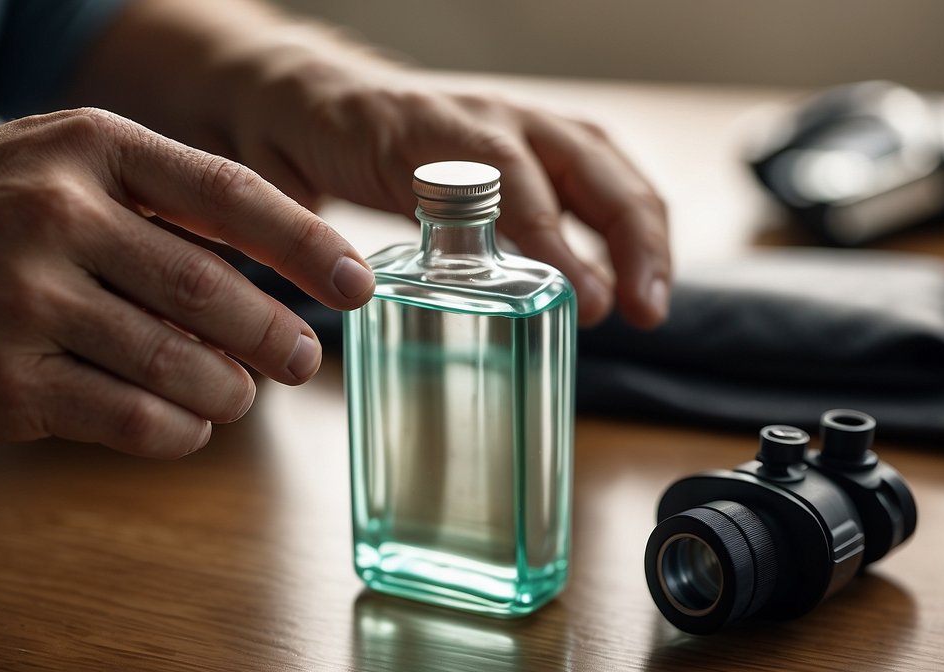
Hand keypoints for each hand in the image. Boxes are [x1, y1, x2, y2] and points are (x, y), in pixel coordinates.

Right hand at [0, 109, 373, 456]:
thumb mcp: (56, 167)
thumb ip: (156, 201)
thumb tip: (266, 268)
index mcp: (89, 151)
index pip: (228, 193)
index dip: (306, 245)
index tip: (356, 285)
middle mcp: (59, 218)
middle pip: (212, 289)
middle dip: (277, 335)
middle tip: (303, 359)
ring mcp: (27, 303)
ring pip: (178, 363)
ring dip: (230, 391)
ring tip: (241, 395)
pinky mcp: (5, 383)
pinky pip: (130, 419)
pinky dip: (179, 430)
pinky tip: (189, 425)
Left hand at [234, 58, 671, 327]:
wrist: (295, 89)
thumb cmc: (295, 142)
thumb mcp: (290, 188)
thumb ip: (323, 237)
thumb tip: (361, 301)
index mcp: (423, 127)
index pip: (507, 179)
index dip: (552, 241)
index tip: (585, 300)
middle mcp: (481, 116)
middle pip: (580, 164)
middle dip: (627, 238)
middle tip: (644, 311)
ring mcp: (508, 123)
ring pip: (599, 165)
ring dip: (640, 232)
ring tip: (652, 303)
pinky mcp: (519, 141)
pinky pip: (588, 169)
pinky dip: (622, 218)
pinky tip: (633, 271)